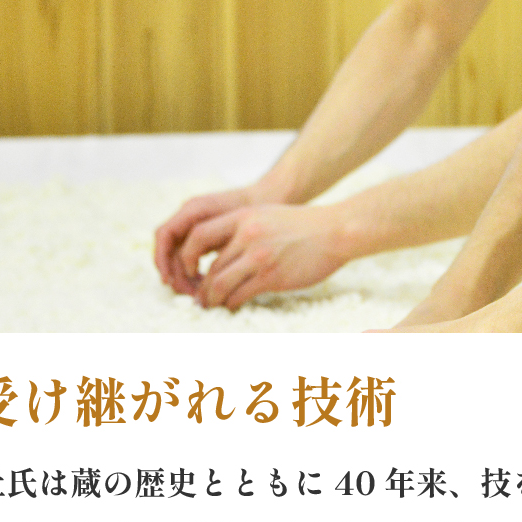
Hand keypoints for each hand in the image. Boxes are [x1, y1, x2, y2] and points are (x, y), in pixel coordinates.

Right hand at [155, 187, 258, 293]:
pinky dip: (192, 270)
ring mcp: (194, 226)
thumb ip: (209, 243)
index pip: (165, 235)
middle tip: (187, 293)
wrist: (269, 199)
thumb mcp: (234, 228)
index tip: (168, 280)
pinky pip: (190, 256)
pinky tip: (204, 284)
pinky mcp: (204, 236)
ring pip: (179, 255)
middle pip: (169, 249)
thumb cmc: (255, 210)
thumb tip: (189, 271)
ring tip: (197, 292)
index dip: (162, 258)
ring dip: (183, 274)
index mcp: (193, 209)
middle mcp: (189, 216)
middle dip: (174, 272)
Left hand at [178, 203, 352, 310]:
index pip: (199, 235)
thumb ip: (243, 228)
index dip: (186, 256)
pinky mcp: (272, 276)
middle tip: (200, 297)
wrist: (335, 231)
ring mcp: (259, 256)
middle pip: (210, 267)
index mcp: (243, 217)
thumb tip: (222, 251)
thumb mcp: (267, 215)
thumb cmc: (303, 226)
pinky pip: (240, 295)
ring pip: (220, 284)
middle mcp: (247, 235)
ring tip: (212, 305)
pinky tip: (233, 305)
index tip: (190, 269)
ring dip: (212, 299)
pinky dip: (231, 303)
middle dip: (201, 287)